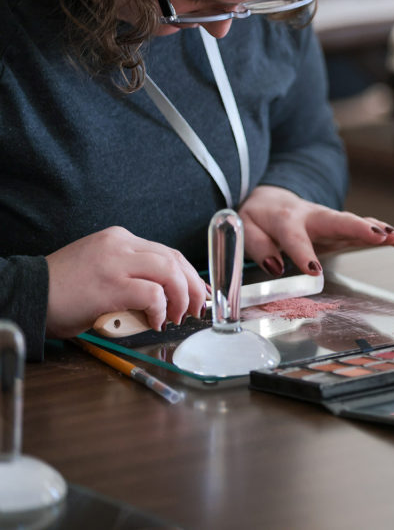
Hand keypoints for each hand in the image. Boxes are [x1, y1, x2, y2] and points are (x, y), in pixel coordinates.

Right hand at [45, 227, 206, 336]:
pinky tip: (156, 321)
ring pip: (170, 273)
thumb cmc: (63, 290)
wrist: (28, 294)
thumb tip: (165, 293)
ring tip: (177, 317)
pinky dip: (161, 309)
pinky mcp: (111, 285)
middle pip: (175, 260)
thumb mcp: (101, 268)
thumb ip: (131, 271)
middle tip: (196, 309)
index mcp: (119, 239)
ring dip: (181, 299)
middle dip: (192, 287)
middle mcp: (120, 245)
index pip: (168, 252)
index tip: (198, 292)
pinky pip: (153, 294)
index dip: (189, 274)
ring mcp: (116, 262)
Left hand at [238, 185, 393, 276]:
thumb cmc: (260, 218)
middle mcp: (314, 216)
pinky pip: (367, 230)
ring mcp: (332, 221)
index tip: (314, 272)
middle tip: (379, 236)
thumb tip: (276, 265)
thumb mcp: (246, 228)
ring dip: (380, 231)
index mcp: (286, 219)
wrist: (272, 199)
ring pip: (358, 223)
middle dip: (359, 229)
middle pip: (337, 221)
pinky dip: (388, 235)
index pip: (294, 237)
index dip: (303, 253)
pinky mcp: (344, 228)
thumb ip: (258, 246)